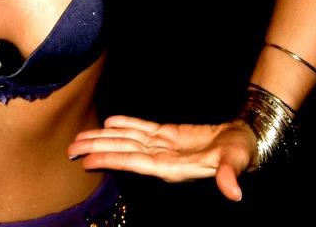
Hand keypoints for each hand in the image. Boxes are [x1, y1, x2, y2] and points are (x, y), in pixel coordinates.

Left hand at [68, 115, 255, 201]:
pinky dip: (125, 124)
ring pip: (127, 141)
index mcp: (173, 167)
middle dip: (97, 149)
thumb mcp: (237, 162)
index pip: (135, 163)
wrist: (245, 140)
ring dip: (103, 138)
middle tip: (70, 148)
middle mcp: (162, 158)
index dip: (111, 160)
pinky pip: (142, 129)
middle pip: (123, 152)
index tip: (87, 161)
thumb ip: (230, 175)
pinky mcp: (169, 135)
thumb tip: (233, 192)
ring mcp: (163, 146)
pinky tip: (109, 122)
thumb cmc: (241, 152)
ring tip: (80, 137)